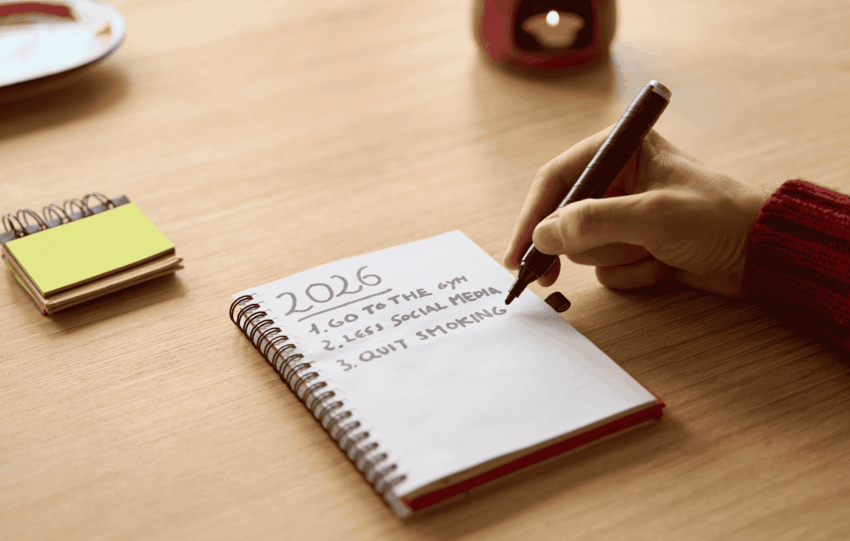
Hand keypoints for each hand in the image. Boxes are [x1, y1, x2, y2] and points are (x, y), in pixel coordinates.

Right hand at [504, 127, 769, 297]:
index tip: (516, 254)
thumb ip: (593, 222)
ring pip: (586, 249)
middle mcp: (616, 180)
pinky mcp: (634, 245)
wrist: (761, 253)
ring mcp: (624, 216)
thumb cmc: (716, 218)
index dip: (531, 216)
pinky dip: (634, 273)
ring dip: (619, 259)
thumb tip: (542, 235)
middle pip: (565, 219)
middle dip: (584, 246)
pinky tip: (665, 266)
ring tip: (656, 254)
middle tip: (551, 276)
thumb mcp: (652, 215)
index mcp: (619, 151)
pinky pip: (608, 269)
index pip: (556, 179)